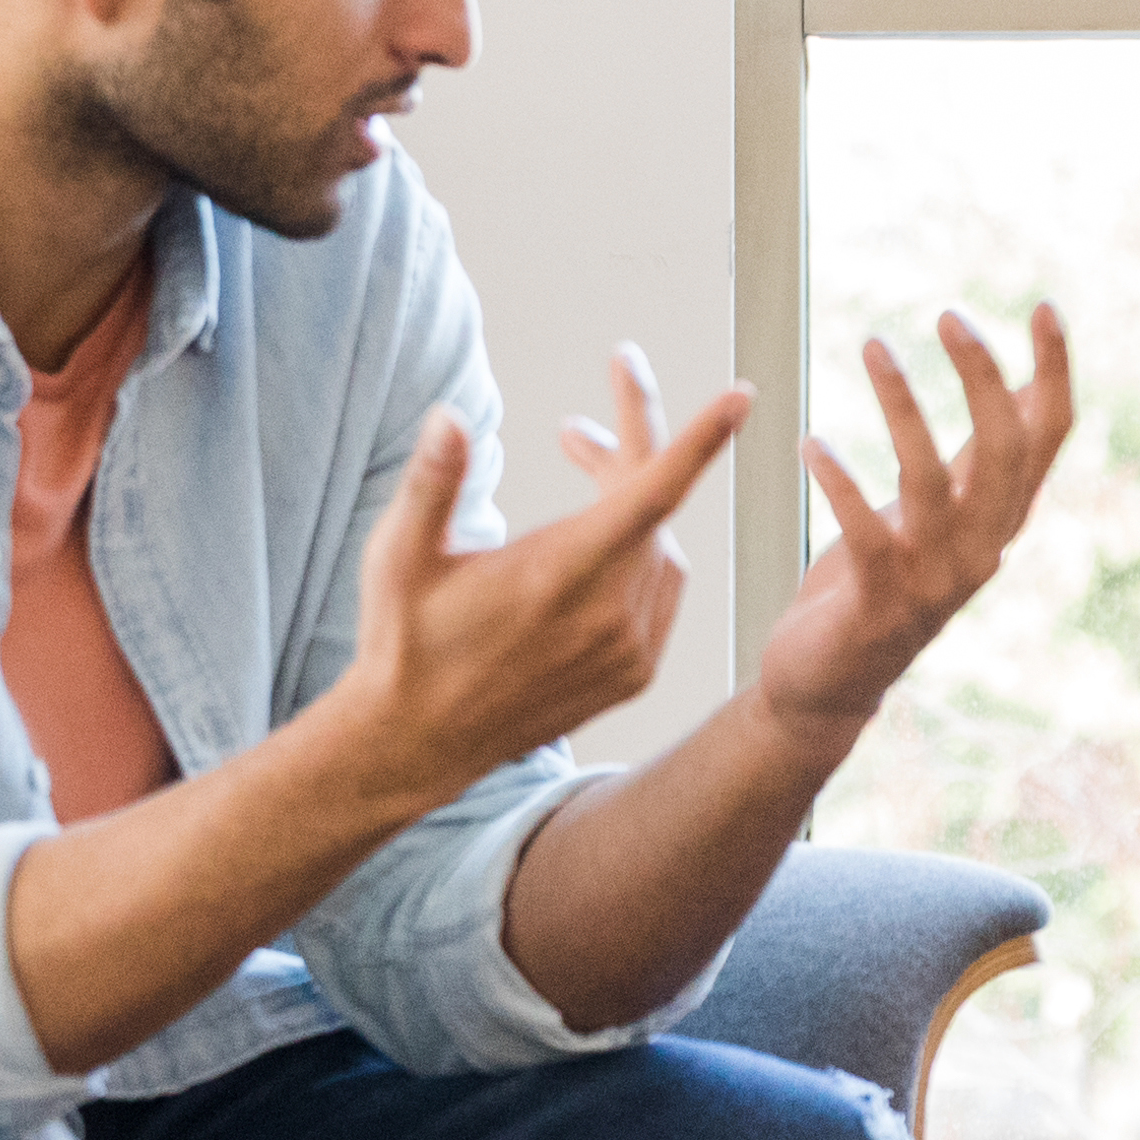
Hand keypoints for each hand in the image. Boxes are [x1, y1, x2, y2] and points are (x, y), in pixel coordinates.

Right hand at [329, 357, 747, 800]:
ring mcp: (628, 650)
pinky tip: (597, 547)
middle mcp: (607, 616)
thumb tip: (449, 416)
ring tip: (579, 478)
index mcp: (558, 575)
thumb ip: (432, 482)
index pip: (651, 492)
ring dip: (629, 506)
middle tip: (572, 431)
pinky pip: (661, 592)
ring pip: (660, 549)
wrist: (419, 742)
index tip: (740, 397)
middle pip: (651, 506)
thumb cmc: (403, 640)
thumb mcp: (399, 556)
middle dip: (620, 454)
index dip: (699, 439)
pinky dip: (641, 556)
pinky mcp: (635, 675)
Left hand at [752, 305, 1074, 743]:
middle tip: (947, 315)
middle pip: (1005, 451)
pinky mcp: (878, 604)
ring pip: (933, 482)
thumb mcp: (933, 511)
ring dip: (903, 408)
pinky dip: (840, 482)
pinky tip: (812, 442)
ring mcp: (934, 581)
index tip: (1045, 307)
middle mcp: (982, 549)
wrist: (825, 684)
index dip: (1054, 374)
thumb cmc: (878, 582)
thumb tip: (1015, 386)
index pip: (1048, 438)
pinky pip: (868, 533)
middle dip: (983, 377)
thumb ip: (972, 460)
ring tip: (873, 347)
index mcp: (999, 519)